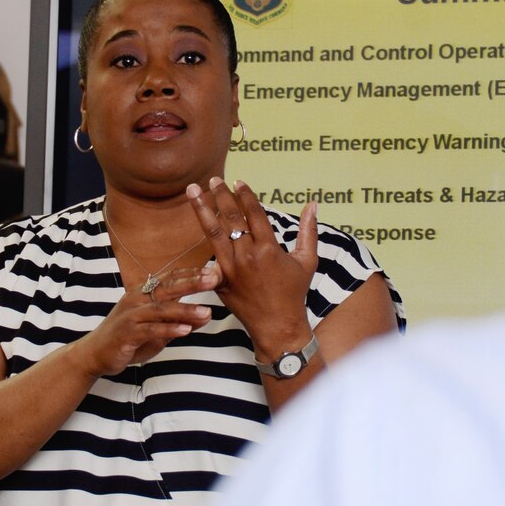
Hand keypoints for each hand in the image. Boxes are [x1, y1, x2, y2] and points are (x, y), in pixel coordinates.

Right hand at [75, 267, 219, 376]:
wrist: (95, 353)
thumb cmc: (129, 337)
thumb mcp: (159, 328)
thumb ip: (180, 321)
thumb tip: (207, 315)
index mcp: (144, 291)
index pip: (171, 277)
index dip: (192, 273)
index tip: (214, 271)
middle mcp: (137, 298)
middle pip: (168, 287)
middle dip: (192, 283)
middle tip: (214, 279)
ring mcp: (131, 315)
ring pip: (162, 309)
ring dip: (186, 310)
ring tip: (206, 311)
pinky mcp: (127, 333)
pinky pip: (151, 329)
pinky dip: (169, 329)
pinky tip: (186, 330)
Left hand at [186, 177, 318, 357]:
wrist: (277, 326)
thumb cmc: (295, 293)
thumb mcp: (307, 261)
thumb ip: (309, 231)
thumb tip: (313, 204)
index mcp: (269, 249)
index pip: (254, 214)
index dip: (245, 196)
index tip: (238, 182)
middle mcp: (248, 256)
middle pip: (230, 218)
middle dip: (220, 195)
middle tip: (213, 179)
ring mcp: (231, 269)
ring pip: (213, 232)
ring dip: (202, 209)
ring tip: (192, 191)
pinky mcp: (221, 280)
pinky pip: (209, 254)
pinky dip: (202, 238)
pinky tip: (196, 222)